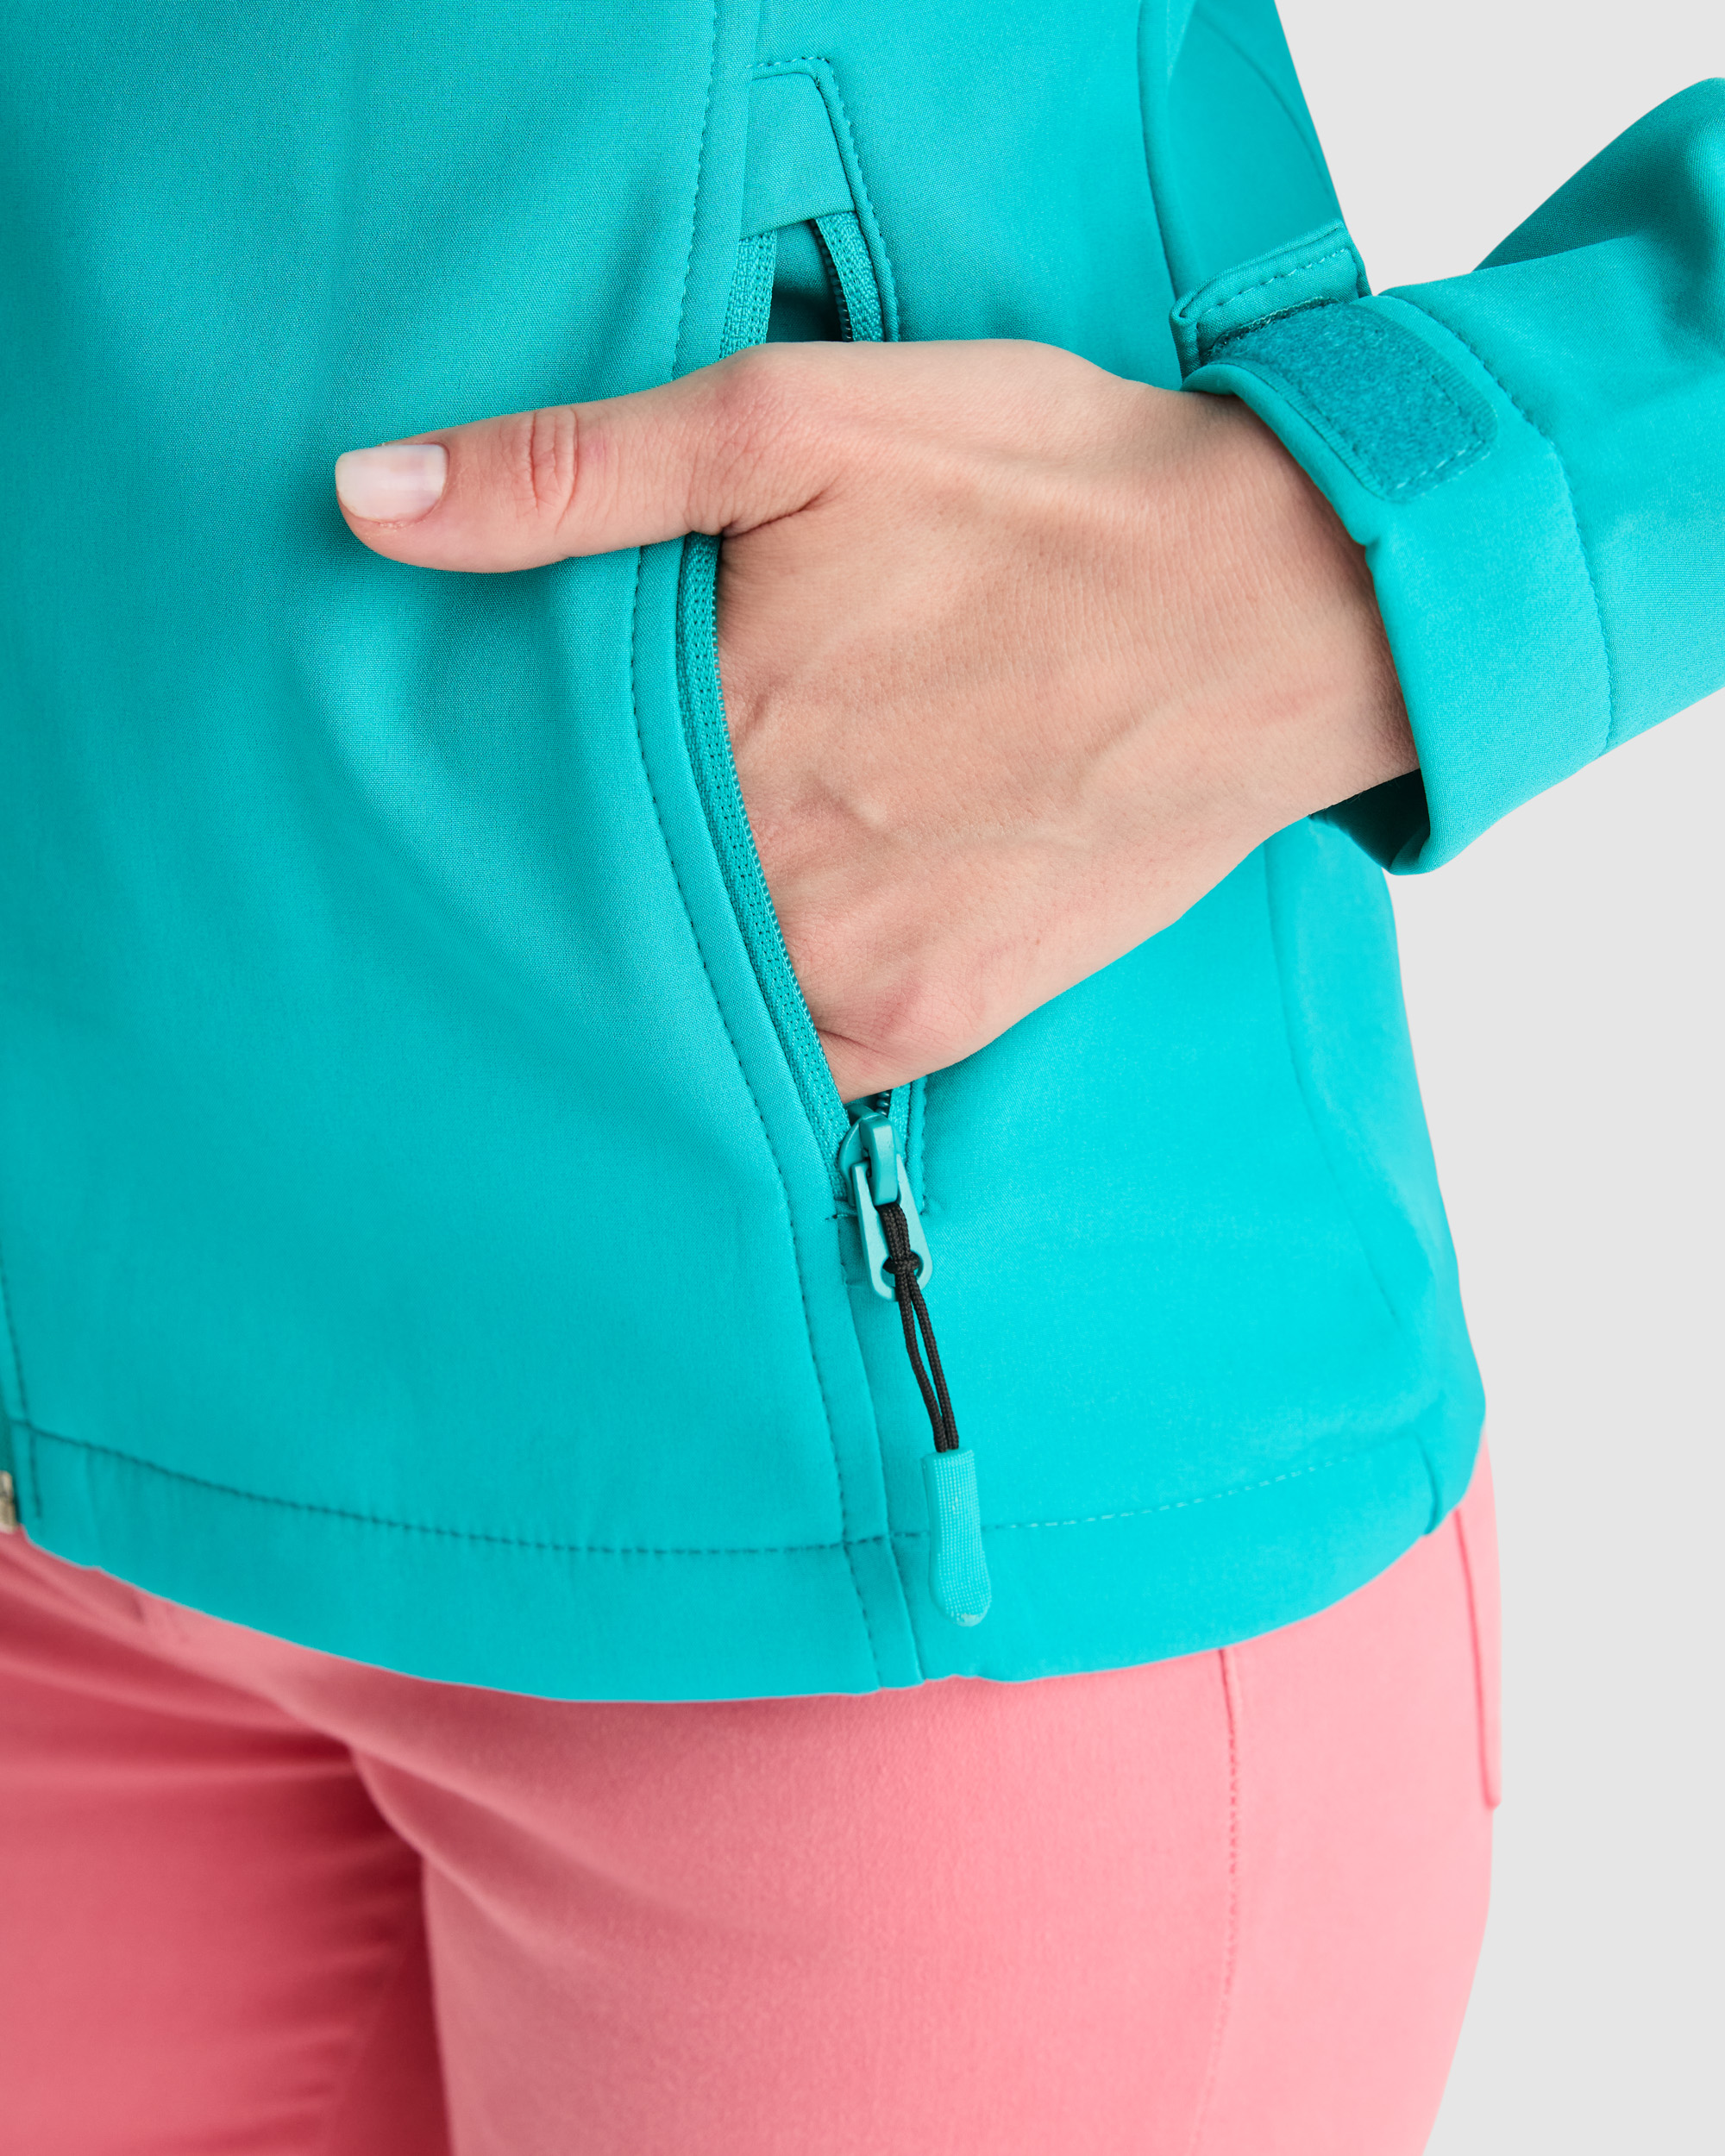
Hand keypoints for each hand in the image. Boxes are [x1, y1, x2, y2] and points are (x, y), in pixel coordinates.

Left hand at [335, 340, 1412, 1097]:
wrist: (1282, 608)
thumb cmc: (1053, 495)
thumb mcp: (803, 416)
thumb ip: (577, 472)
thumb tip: (368, 505)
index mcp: (717, 724)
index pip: (527, 789)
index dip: (498, 776)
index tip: (484, 769)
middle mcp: (772, 874)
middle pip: (598, 901)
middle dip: (573, 865)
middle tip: (592, 820)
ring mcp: (857, 967)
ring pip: (686, 994)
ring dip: (658, 950)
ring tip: (686, 876)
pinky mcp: (939, 1021)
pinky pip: (799, 1064)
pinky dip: (764, 1017)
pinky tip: (771, 946)